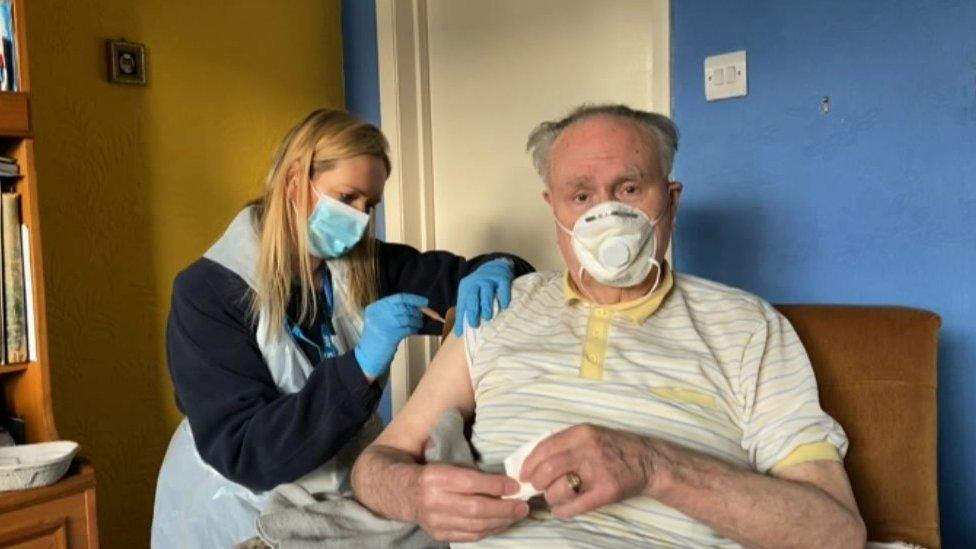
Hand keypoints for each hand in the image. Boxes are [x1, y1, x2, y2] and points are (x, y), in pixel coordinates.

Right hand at [354, 293, 427, 377]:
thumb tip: (417, 306)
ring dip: (416, 321)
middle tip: (422, 316)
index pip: (398, 298)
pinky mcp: (388, 336)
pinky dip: (413, 329)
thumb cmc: (377, 339)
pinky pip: (407, 329)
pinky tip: (414, 331)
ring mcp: (382, 325)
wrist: (367, 358)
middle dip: (416, 311)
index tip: (424, 302)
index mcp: (375, 308)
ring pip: (406, 318)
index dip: (414, 299)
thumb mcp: (380, 321)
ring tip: (418, 324)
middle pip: (403, 307)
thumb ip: (394, 311)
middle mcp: (377, 314)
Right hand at [411, 463, 528, 541]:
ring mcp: (435, 522)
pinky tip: (501, 523)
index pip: (471, 483)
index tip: (515, 486)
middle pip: (476, 508)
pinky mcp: (439, 535)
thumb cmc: (433, 475)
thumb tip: (507, 484)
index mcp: (435, 477)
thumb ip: (473, 474)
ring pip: (475, 525)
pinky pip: (470, 536)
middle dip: (504, 508)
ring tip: (517, 515)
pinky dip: (490, 530)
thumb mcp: (447, 466)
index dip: (496, 486)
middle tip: (523, 506)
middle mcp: (434, 501)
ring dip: (501, 521)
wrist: (403, 493)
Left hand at [454, 258, 514, 335]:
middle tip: (474, 324)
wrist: (494, 266)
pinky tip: (504, 306)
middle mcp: (476, 281)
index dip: (461, 318)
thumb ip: (465, 312)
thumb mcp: (470, 296)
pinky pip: (503, 287)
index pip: (462, 303)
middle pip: (473, 296)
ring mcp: (489, 278)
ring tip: (487, 317)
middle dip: (473, 311)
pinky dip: (504, 297)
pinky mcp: (502, 277)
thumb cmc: (480, 287)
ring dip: (487, 305)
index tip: (461, 332)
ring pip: (487, 292)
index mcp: (466, 287)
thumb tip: (458, 333)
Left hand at [518, 424, 661, 517]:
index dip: (529, 463)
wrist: (648, 461)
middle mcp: (588, 450)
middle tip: (536, 487)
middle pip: (548, 469)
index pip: (544, 447)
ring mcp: (598, 471)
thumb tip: (533, 460)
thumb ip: (565, 443)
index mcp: (581, 433)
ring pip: (559, 489)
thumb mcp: (590, 434)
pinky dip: (562, 511)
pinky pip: (575, 506)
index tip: (523, 474)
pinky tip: (561, 510)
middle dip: (536, 482)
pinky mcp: (606, 491)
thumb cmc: (614, 448)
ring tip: (553, 498)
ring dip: (550, 498)